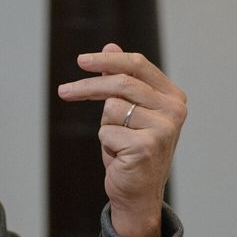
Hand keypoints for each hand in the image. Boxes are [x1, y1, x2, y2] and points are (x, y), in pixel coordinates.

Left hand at [57, 43, 186, 236]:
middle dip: (87, 87)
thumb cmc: (130, 149)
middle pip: (120, 83)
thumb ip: (121, 79)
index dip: (107, 60)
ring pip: (110, 108)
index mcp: (172, 96)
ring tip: (116, 142)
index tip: (81, 61)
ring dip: (104, 126)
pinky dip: (105, 144)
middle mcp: (173, 110)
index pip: (137, 65)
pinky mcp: (146, 146)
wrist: (137, 192)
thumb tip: (110, 44)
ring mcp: (163, 128)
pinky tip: (119, 157)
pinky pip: (107, 132)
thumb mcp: (126, 110)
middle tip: (63, 92)